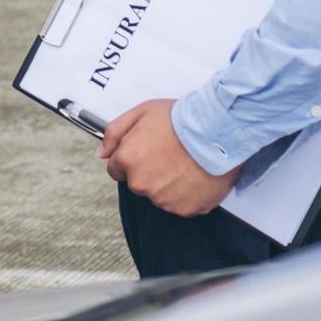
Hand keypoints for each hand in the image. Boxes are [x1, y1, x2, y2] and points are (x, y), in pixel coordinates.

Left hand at [98, 99, 239, 216]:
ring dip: (168, 183)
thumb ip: (115, 133)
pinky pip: (180, 204)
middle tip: (170, 153)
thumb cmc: (183, 118)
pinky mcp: (185, 208)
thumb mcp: (141, 112)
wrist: (219, 130)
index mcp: (128, 160)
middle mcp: (142, 183)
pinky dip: (187, 193)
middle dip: (150, 170)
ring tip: (185, 163)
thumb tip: (102, 153)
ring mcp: (164, 199)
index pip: (116, 170)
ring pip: (159, 195)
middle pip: (138, 183)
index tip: (147, 151)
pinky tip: (195, 175)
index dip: (132, 158)